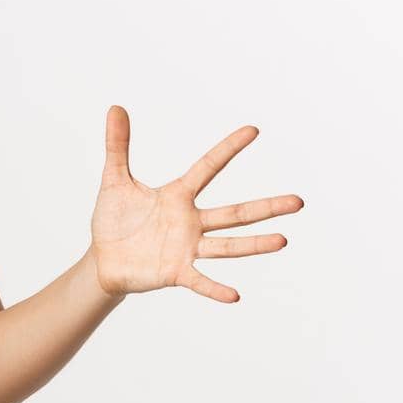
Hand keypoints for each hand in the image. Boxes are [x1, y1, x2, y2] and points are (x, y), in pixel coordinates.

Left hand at [89, 106, 302, 302]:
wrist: (103, 259)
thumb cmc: (114, 220)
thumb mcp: (114, 180)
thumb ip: (117, 145)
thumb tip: (115, 107)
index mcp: (178, 196)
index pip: (208, 167)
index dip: (228, 149)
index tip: (253, 130)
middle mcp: (190, 222)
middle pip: (234, 213)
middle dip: (266, 207)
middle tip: (299, 201)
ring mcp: (186, 248)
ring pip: (227, 246)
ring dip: (254, 245)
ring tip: (283, 240)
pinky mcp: (175, 272)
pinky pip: (199, 281)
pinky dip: (214, 288)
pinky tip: (234, 295)